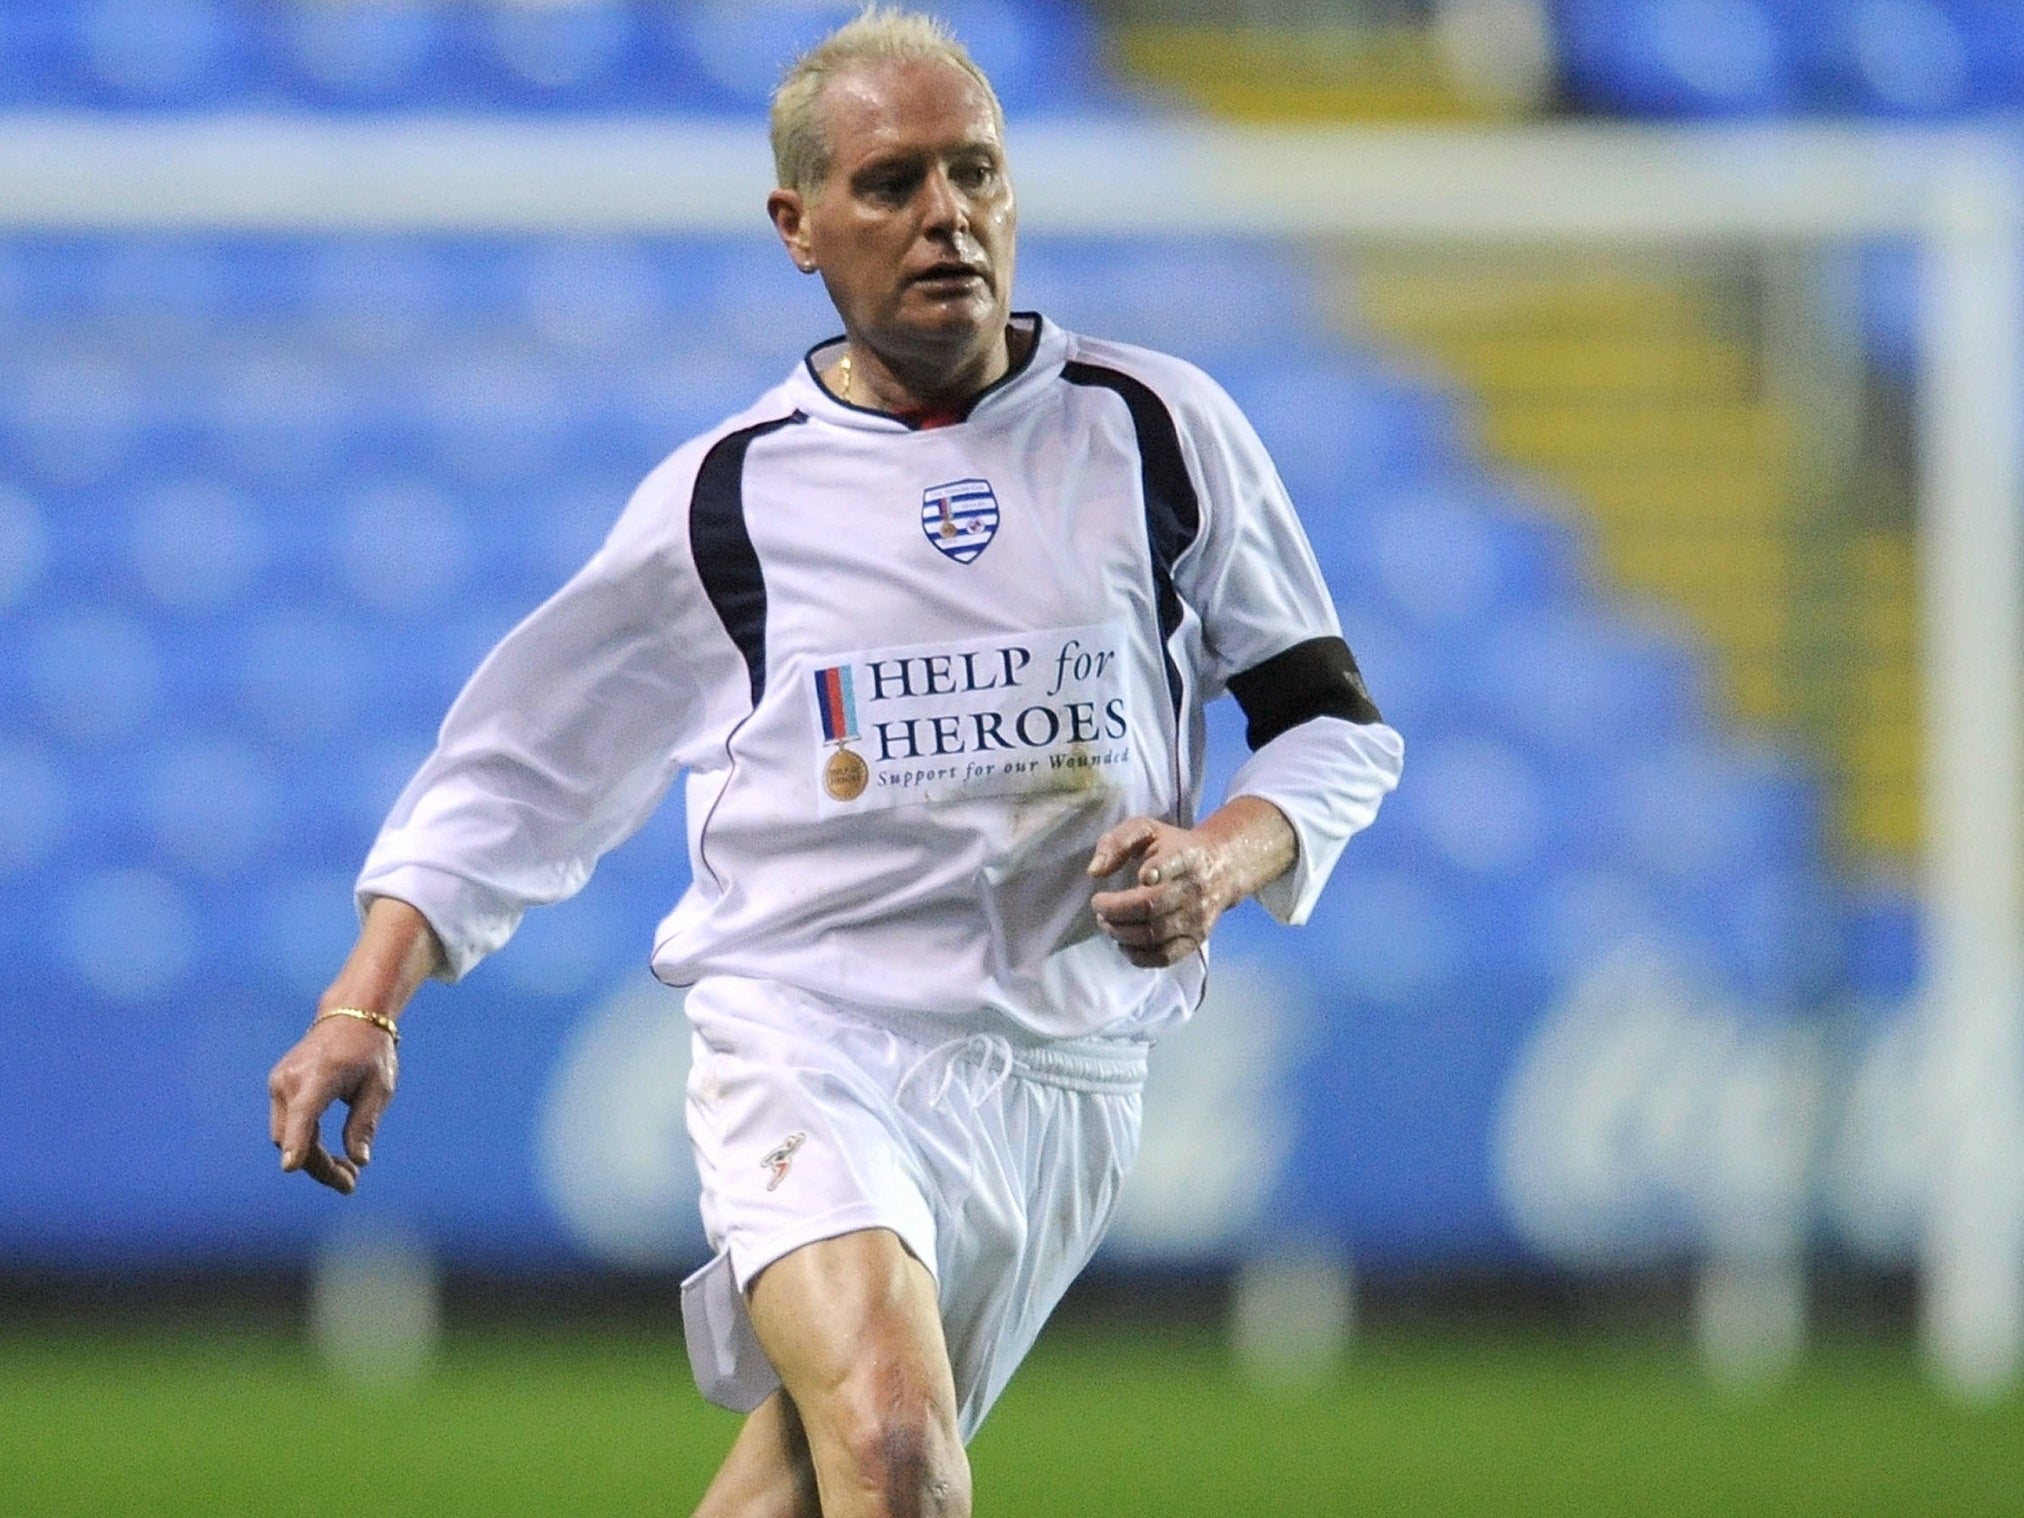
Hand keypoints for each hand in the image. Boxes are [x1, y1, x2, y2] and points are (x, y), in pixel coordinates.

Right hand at [267, 1014, 398, 1194]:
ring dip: (311, 1158)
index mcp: (319, 1075)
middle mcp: (291, 1079)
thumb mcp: (379, 1087)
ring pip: (285, 1135)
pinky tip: (333, 1157)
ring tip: (347, 1173)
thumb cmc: (370, 1051)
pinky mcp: (278, 1088)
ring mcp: (279, 1083)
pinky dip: (305, 1143)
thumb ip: (365, 1123)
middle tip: (349, 1183)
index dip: (298, 1143)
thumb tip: (359, 1160)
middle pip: (292, 1137)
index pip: (304, 1114)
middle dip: (318, 1165)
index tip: (290, 1167)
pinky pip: (287, 1125)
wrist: (350, 1017)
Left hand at [1087, 817, 1239, 968]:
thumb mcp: (1147, 829)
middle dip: (1115, 909)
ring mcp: (1198, 917)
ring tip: (1106, 921)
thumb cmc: (1175, 847)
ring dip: (1121, 932)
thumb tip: (1095, 871)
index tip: (1143, 876)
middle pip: (1151, 906)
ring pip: (1154, 934)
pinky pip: (1165, 956)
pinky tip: (1124, 943)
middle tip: (1099, 904)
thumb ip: (1117, 842)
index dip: (1159, 870)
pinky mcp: (1196, 939)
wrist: (1223, 868)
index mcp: (1186, 855)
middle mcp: (1195, 888)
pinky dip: (1138, 955)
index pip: (1175, 863)